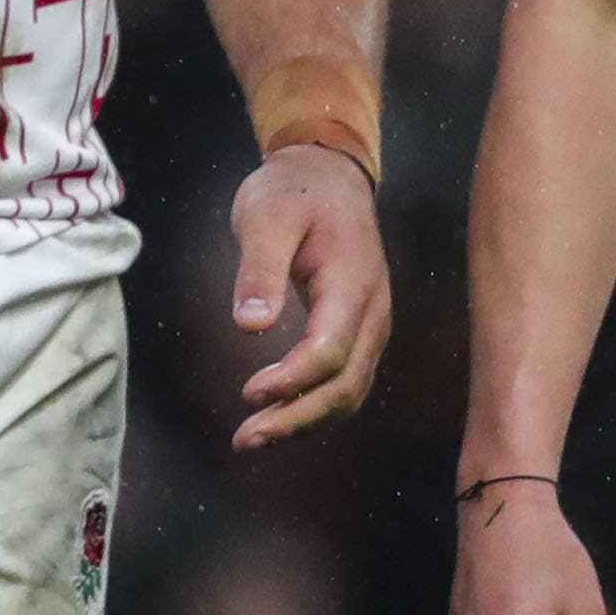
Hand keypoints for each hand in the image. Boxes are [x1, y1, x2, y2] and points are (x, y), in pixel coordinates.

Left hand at [225, 143, 389, 449]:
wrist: (329, 177)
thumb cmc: (294, 192)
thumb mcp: (266, 217)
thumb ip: (260, 270)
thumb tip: (250, 325)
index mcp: (352, 282)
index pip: (331, 348)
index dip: (293, 379)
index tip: (249, 391)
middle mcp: (371, 312)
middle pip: (344, 384)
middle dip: (295, 417)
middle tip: (244, 438)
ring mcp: (370, 325)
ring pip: (349, 391)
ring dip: (303, 421)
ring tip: (253, 437)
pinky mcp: (358, 333)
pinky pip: (345, 382)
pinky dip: (313, 408)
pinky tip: (277, 417)